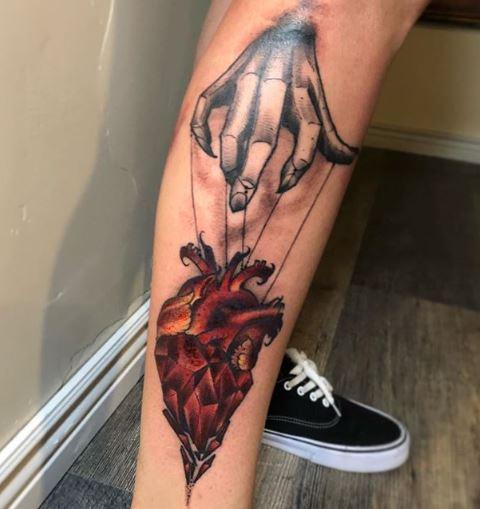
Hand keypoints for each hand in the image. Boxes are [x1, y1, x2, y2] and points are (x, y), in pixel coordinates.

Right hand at [191, 15, 357, 211]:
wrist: (287, 17)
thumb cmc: (303, 68)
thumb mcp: (321, 94)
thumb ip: (330, 129)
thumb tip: (348, 158)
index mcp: (303, 92)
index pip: (308, 135)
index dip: (296, 168)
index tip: (281, 187)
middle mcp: (276, 87)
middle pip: (264, 138)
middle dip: (249, 176)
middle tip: (239, 204)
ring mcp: (246, 79)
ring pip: (233, 127)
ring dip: (228, 160)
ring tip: (228, 180)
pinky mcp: (224, 74)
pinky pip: (205, 105)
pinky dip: (202, 130)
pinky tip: (208, 150)